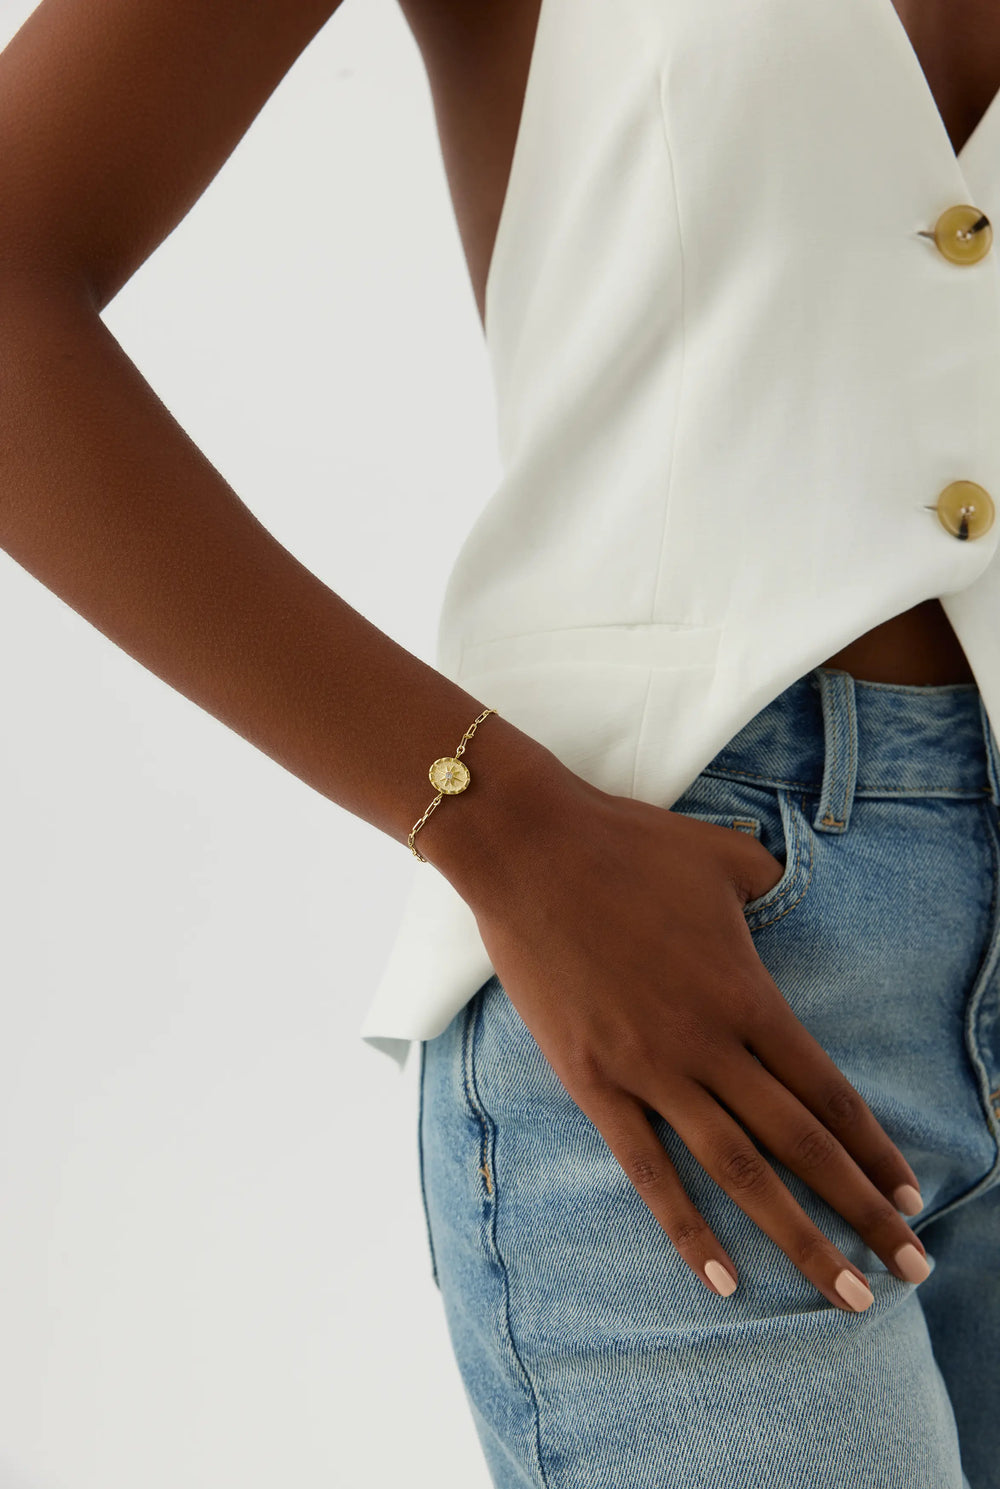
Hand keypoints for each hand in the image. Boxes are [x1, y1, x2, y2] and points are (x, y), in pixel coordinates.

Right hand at [466, 772, 927, 1311]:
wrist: (530, 850)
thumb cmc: (628, 845)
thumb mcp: (724, 856)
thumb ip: (771, 886)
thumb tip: (790, 893)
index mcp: (748, 994)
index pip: (828, 1092)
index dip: (874, 1150)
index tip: (909, 1196)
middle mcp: (709, 1043)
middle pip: (800, 1144)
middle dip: (861, 1212)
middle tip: (910, 1268)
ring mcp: (649, 1068)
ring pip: (738, 1171)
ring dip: (797, 1238)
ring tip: (845, 1296)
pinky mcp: (592, 1081)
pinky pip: (647, 1169)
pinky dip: (687, 1228)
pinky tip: (722, 1279)